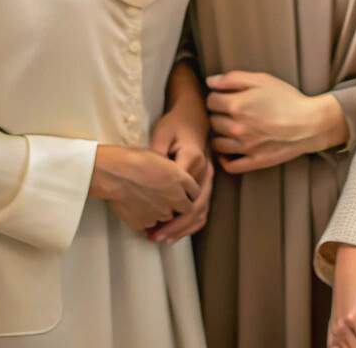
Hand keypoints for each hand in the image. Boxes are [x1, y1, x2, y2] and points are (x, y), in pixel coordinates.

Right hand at [90, 145, 198, 233]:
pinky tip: (134, 205)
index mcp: (181, 179)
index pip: (195, 192)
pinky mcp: (146, 223)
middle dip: (177, 205)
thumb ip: (174, 171)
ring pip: (166, 217)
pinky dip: (144, 217)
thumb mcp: (161, 157)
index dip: (187, 192)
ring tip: (144, 197)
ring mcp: (161, 214)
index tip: (180, 190)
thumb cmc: (135, 160)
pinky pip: (148, 223)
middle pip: (185, 208)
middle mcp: (176, 199)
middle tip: (163, 197)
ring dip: (160, 211)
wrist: (115, 173)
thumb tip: (174, 177)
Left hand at [148, 66, 212, 242]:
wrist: (194, 117)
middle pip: (195, 208)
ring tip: (163, 239)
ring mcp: (209, 178)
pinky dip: (192, 223)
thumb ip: (156, 154)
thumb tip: (147, 177)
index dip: (167, 211)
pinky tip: (177, 231)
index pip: (182, 193)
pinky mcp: (207, 182)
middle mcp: (205, 172)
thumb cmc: (175, 124)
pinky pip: (204, 208)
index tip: (151, 224)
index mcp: (192, 160)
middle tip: (155, 238)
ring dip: (184, 229)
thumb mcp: (162, 133)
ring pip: (202, 211)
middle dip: (176, 227)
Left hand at [206, 70, 349, 173]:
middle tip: (229, 112)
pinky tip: (228, 151)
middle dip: (218, 115)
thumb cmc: (287, 98)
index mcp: (236, 105)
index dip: (216, 97)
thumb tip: (210, 81)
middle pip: (212, 121)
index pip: (210, 101)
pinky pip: (229, 165)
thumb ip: (233, 78)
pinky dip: (224, 159)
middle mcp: (236, 127)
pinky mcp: (254, 161)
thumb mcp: (262, 80)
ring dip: (219, 135)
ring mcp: (244, 147)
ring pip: (216, 143)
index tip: (224, 97)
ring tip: (229, 129)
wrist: (310, 123)